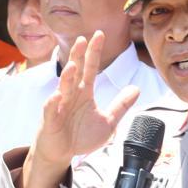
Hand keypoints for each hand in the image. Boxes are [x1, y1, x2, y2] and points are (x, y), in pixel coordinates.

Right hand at [23, 32, 139, 187]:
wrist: (62, 153)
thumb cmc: (81, 135)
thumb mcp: (107, 121)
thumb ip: (121, 105)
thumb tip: (137, 88)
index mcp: (84, 93)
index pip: (90, 68)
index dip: (94, 52)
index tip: (100, 34)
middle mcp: (71, 95)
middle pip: (75, 72)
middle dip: (78, 56)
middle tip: (83, 39)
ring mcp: (60, 106)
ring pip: (63, 88)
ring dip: (67, 77)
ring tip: (73, 66)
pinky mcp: (51, 120)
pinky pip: (51, 110)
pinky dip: (54, 103)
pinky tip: (58, 96)